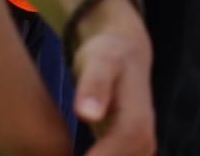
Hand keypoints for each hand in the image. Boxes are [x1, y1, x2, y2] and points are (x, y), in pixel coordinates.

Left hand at [70, 0, 153, 155]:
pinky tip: (67, 153)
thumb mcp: (100, 61)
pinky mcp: (131, 153)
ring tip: (60, 149)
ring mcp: (141, 150)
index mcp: (138, 122)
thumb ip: (94, 85)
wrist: (127, 53)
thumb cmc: (109, 55)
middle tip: (55, 150)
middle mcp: (145, 141)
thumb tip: (88, 114)